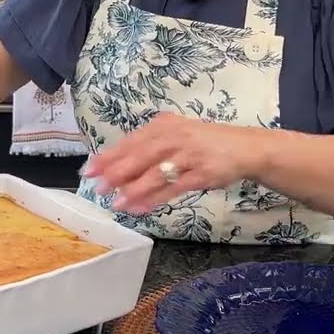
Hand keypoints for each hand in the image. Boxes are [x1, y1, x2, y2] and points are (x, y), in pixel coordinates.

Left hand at [80, 113, 257, 214]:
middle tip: (98, 187)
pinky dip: (155, 199)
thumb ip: (150, 148)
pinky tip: (140, 208)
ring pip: (155, 174)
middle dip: (116, 173)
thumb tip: (117, 168)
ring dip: (133, 190)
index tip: (89, 169)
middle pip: (140, 156)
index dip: (109, 156)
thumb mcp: (176, 136)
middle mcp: (174, 137)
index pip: (131, 141)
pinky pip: (173, 188)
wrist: (243, 148)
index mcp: (164, 126)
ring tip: (116, 203)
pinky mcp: (201, 174)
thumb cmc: (203, 143)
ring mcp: (188, 155)